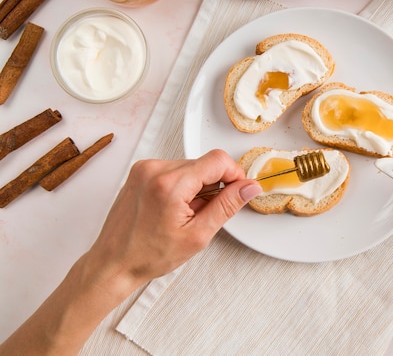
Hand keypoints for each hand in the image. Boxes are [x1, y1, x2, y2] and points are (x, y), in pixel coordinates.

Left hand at [0, 150, 261, 354]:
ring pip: (190, 165)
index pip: (217, 160)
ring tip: (188, 213)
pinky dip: (183, 184)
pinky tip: (176, 207)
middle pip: (204, 162)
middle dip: (214, 185)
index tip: (238, 192)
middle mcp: (154, 169)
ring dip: (198, 185)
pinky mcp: (140, 171)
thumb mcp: (197, 235)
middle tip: (207, 212)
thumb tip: (249, 188)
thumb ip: (226, 206)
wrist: (113, 263)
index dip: (235, 175)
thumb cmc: (148, 255)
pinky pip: (174, 169)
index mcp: (170, 184)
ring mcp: (144, 168)